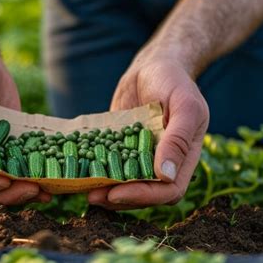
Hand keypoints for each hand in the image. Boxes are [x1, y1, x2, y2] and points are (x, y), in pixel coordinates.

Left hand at [88, 54, 208, 209]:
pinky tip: (78, 169)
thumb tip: (165, 176)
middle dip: (120, 197)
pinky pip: (110, 160)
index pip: (169, 190)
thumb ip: (178, 139)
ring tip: (83, 189)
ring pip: (125, 181)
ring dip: (105, 188)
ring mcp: (140, 153)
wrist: (153, 64)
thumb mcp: (184, 105)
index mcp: (183, 157)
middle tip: (93, 197)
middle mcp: (162, 160)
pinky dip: (97, 168)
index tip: (118, 193)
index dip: (145, 196)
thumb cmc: (174, 81)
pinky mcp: (121, 143)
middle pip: (144, 192)